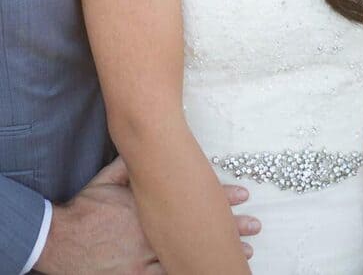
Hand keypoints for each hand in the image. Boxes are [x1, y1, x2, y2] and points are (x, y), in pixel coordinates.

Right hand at [36, 158, 261, 272]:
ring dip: (218, 255)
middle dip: (230, 229)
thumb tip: (145, 144)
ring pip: (191, 255)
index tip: (244, 195)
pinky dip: (191, 272)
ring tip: (245, 253)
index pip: (193, 198)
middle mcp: (155, 230)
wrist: (63, 241)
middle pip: (199, 229)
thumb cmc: (86, 209)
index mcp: (152, 203)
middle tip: (254, 227)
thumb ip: (130, 165)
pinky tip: (210, 272)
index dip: (221, 197)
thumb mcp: (108, 179)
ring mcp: (147, 257)